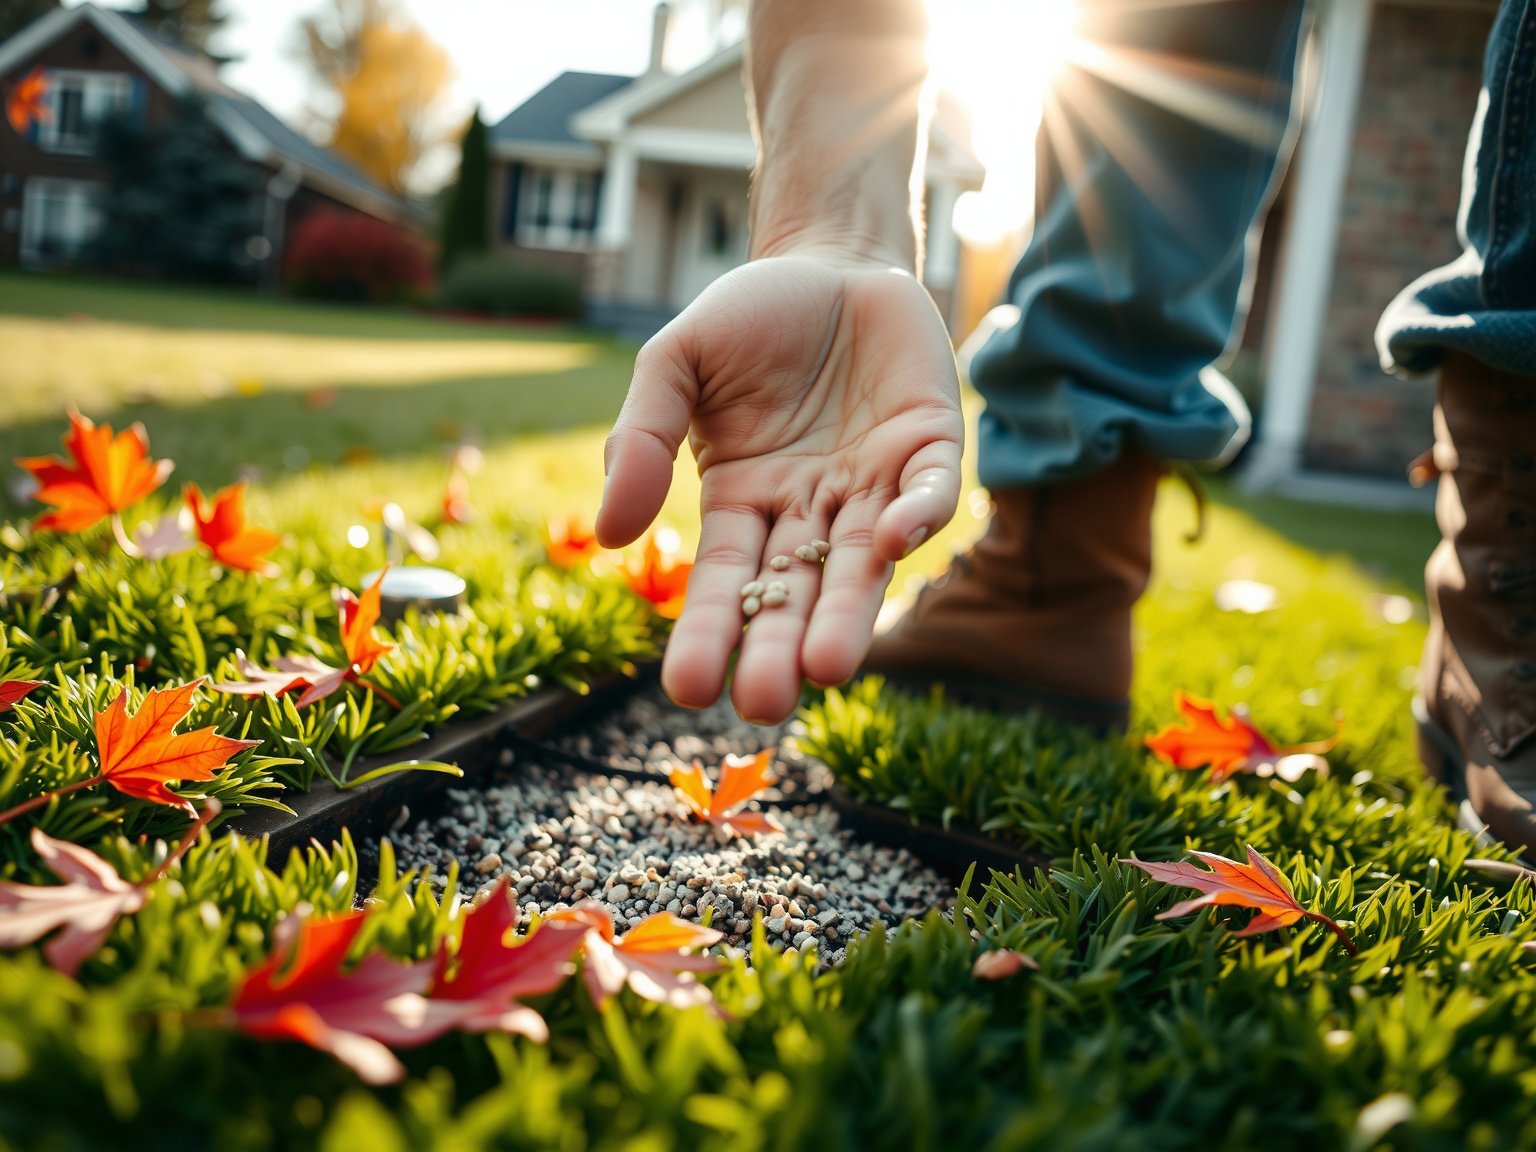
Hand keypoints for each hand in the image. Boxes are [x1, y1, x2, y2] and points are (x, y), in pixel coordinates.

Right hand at [596, 254, 963, 723]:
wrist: (830, 257)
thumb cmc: (748, 318)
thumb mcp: (674, 363)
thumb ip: (640, 438)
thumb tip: (610, 535)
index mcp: (742, 499)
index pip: (725, 578)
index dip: (708, 630)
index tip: (690, 689)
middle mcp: (808, 509)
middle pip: (793, 590)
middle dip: (778, 645)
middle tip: (763, 701)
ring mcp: (871, 485)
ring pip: (860, 565)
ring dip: (846, 614)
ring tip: (826, 668)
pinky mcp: (929, 450)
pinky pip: (927, 494)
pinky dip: (915, 517)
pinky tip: (893, 540)